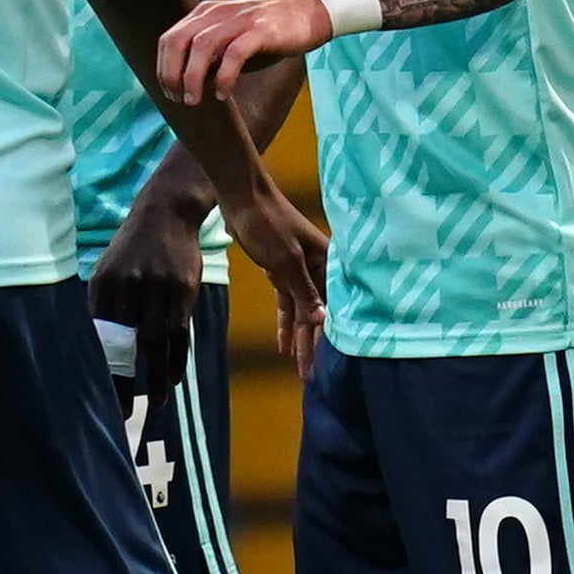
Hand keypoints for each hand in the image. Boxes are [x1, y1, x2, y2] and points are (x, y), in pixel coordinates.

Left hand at [89, 188, 208, 399]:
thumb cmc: (133, 247)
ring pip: (156, 341)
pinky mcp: (183, 288)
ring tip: (156, 403)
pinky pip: (179, 330)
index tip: (103, 396)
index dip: (103, 368)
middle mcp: (128, 286)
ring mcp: (158, 287)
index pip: (101, 337)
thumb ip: (105, 306)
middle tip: (125, 412)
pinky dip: (176, 357)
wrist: (166, 213)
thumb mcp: (108, 270)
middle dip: (126, 382)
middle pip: (127, 344)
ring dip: (155, 377)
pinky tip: (172, 378)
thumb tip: (102, 348)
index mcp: (103, 285)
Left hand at [159, 0, 334, 102]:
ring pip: (202, 46)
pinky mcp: (261, 29)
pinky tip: (221, 93)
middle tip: (177, 99)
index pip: (169, 39)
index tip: (169, 92)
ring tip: (194, 100)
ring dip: (192, 77)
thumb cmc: (266, 35)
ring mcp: (239, 19)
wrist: (309, 15)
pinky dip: (223, 76)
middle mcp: (217, 13)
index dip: (163, 68)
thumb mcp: (229, 42)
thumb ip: (207, 57)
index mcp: (205, 14)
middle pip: (178, 41)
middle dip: (171, 74)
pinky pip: (234, 53)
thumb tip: (183, 86)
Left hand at [214, 176, 330, 375]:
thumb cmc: (267, 224)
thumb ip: (304, 292)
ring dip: (299, 338)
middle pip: (318, 313)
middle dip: (313, 344)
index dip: (329, 336)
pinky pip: (287, 302)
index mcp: (328, 263)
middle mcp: (319, 268)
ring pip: (302, 311)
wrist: (241, 196)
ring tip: (300, 368)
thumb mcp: (286, 261)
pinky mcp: (282, 270)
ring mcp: (300, 270)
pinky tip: (283, 345)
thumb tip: (322, 320)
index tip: (329, 363)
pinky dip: (285, 323)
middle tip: (311, 376)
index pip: (332, 307)